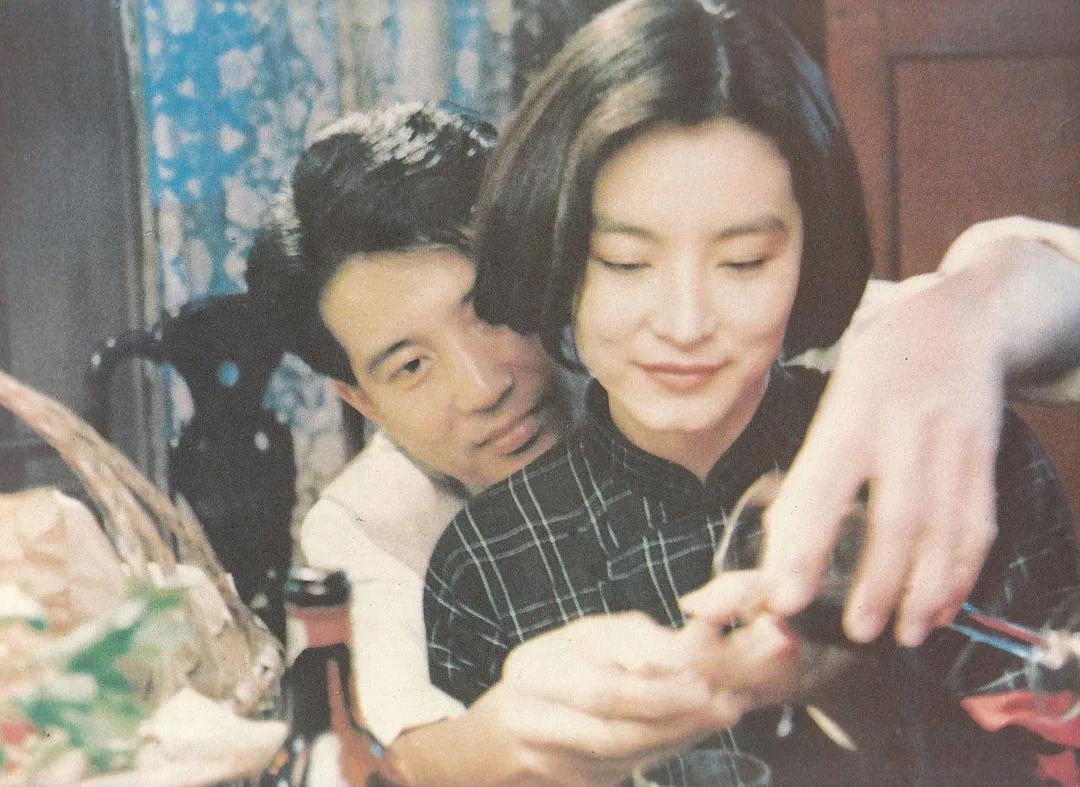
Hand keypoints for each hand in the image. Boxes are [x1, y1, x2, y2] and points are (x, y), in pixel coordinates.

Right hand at [466, 611, 720, 785]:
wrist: (492, 741)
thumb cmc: (548, 673)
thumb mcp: (577, 639)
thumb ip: (629, 640)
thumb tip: (684, 649)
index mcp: (532, 674)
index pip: (598, 689)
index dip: (652, 688)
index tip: (699, 676)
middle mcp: (535, 722)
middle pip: (613, 730)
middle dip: (674, 716)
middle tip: (725, 699)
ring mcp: (551, 763)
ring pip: (625, 757)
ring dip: (680, 736)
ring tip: (725, 711)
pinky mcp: (574, 785)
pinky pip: (628, 769)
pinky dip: (669, 749)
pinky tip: (699, 730)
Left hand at [758, 232, 1025, 645]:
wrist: (958, 317)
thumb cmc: (875, 368)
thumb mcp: (833, 404)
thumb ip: (812, 470)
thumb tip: (780, 548)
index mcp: (850, 417)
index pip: (821, 491)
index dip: (801, 549)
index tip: (784, 600)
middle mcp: (903, 430)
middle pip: (895, 519)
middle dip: (876, 585)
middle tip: (856, 633)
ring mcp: (951, 444)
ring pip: (943, 529)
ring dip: (925, 591)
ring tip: (906, 635)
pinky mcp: (984, 455)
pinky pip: (977, 522)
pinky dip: (962, 572)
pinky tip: (946, 606)